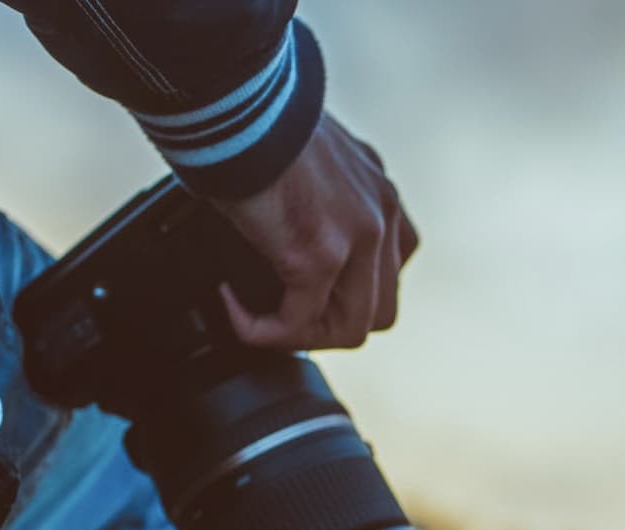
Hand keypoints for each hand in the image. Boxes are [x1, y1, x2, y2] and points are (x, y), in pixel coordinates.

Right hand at [209, 113, 418, 349]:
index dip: (349, 295)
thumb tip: (283, 229)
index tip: (304, 293)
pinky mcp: (320, 254)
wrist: (233, 100)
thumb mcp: (301, 158)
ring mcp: (358, 236)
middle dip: (329, 324)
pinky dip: (262, 329)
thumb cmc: (249, 120)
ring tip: (256, 319)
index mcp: (380, 190)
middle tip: (279, 316)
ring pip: (350, 328)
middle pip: (380, 309)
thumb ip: (312, 196)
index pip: (392, 268)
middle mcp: (382, 212)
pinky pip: (297, 324)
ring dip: (299, 334)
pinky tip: (232, 305)